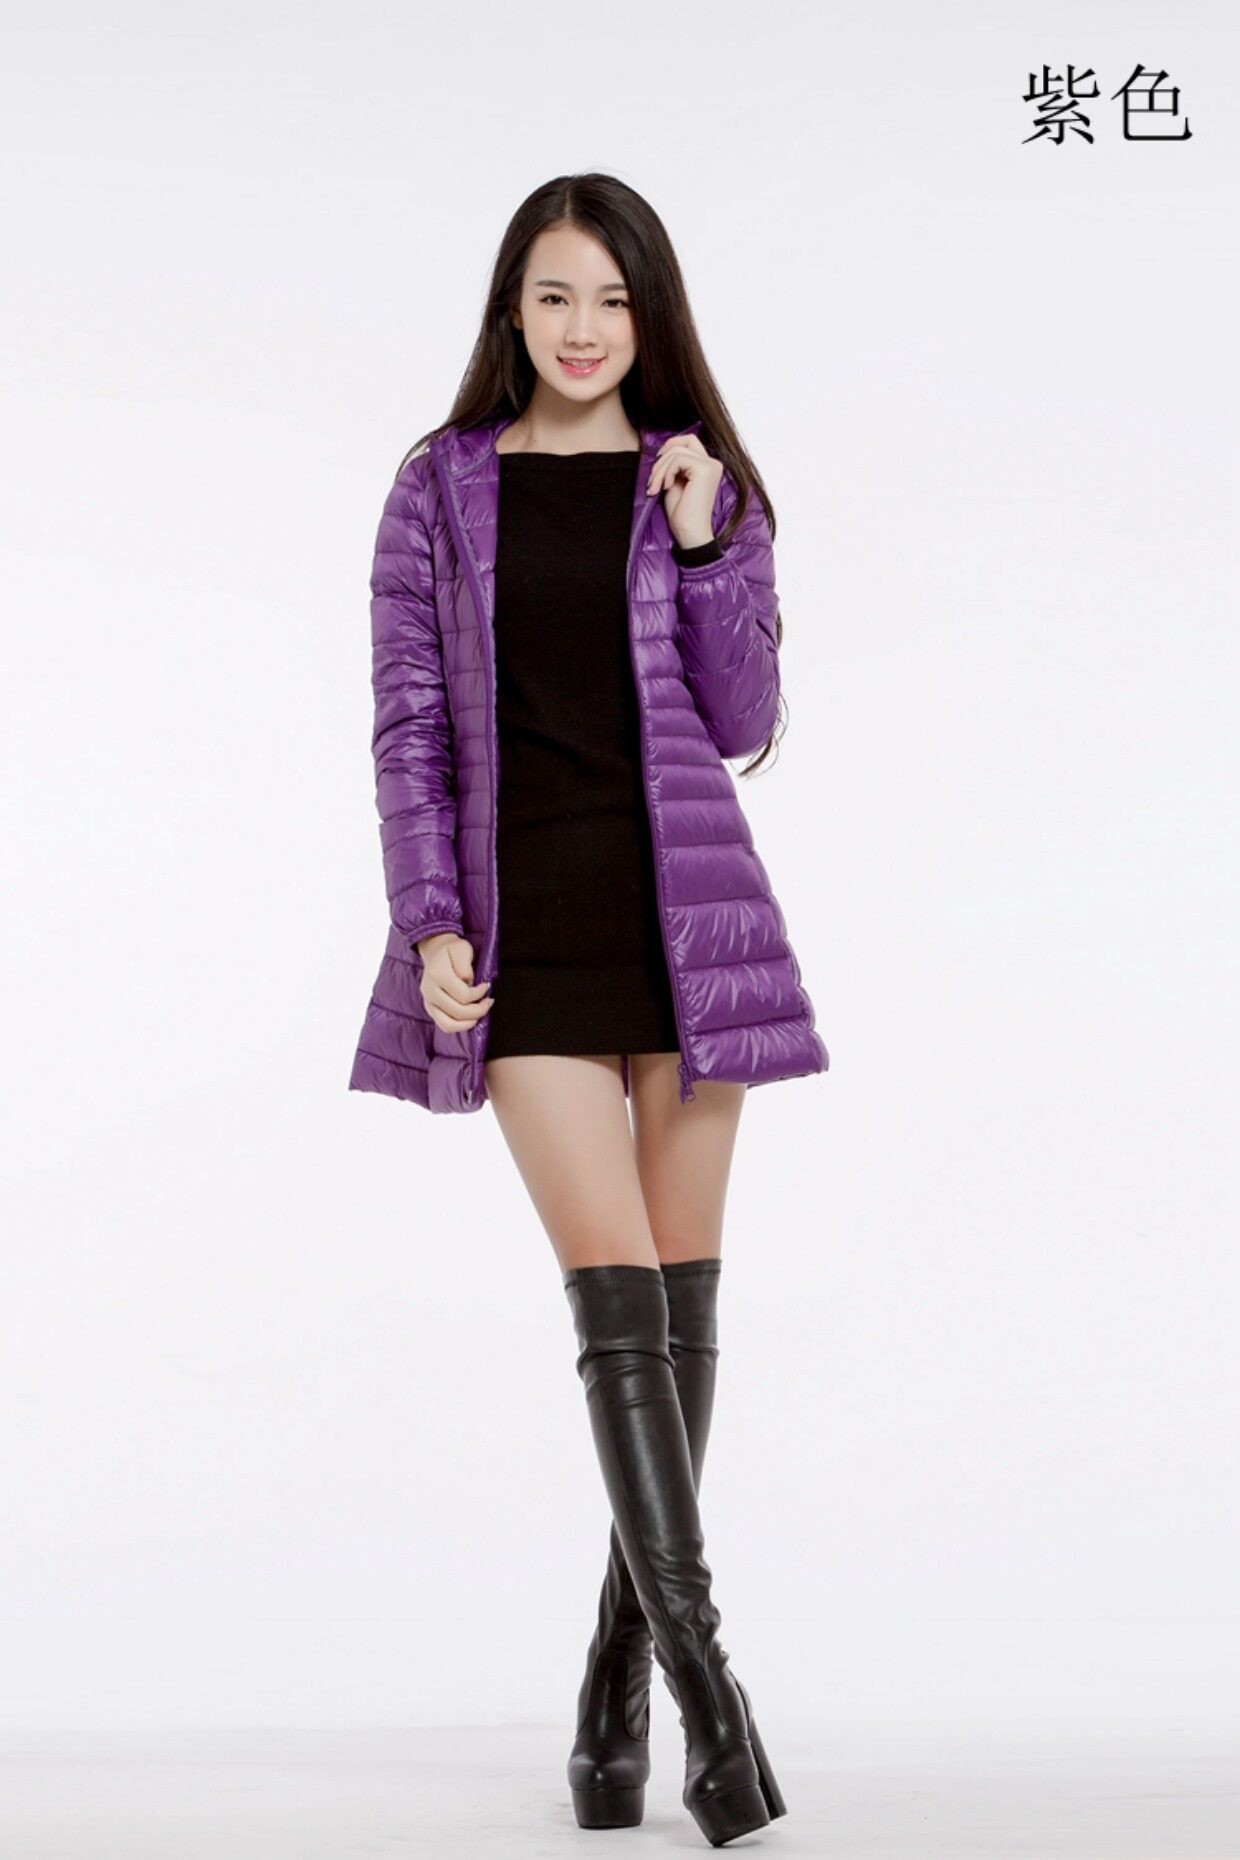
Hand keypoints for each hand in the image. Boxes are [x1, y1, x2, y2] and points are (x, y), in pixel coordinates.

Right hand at [416, 932, 493, 1034]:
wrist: (436, 952)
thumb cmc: (453, 950)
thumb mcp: (462, 949)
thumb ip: (464, 965)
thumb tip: (467, 981)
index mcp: (437, 975)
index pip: (463, 995)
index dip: (479, 994)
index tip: (487, 986)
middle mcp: (429, 991)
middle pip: (457, 1011)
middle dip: (478, 1010)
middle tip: (488, 1002)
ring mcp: (428, 1001)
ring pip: (449, 1024)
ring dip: (469, 1022)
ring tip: (480, 1013)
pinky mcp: (430, 1009)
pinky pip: (444, 1025)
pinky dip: (459, 1026)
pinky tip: (470, 1018)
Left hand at [646, 431, 723, 550]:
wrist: (689, 533)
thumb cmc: (682, 514)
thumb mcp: (674, 482)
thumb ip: (673, 465)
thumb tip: (662, 450)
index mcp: (707, 466)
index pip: (688, 441)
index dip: (670, 447)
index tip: (657, 469)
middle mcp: (713, 463)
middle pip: (684, 441)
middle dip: (663, 458)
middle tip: (653, 481)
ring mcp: (711, 466)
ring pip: (677, 451)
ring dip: (660, 469)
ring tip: (655, 488)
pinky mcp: (705, 470)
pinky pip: (678, 459)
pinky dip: (666, 472)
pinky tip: (665, 488)